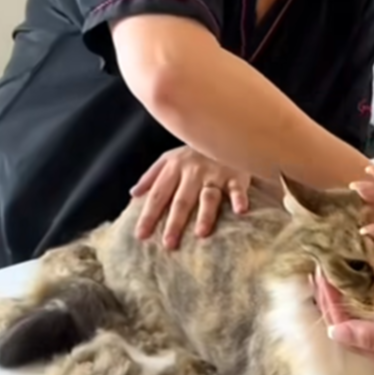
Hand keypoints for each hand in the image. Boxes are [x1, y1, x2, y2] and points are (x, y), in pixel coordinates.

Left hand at [130, 146, 250, 246]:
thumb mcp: (170, 158)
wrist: (225, 130)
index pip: (158, 194)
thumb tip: (133, 194)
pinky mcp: (236, 174)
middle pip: (181, 200)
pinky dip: (239, 198)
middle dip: (174, 222)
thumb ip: (151, 176)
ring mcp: (215, 173)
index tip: (141, 235)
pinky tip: (240, 210)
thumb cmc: (195, 151)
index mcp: (174, 167)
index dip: (148, 215)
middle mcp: (193, 171)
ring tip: (200, 233)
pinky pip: (237, 188)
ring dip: (205, 214)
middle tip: (168, 243)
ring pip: (208, 196)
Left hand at [314, 270, 373, 369]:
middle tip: (320, 265)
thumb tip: (334, 334)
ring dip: (342, 292)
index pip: (340, 324)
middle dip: (329, 295)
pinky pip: (372, 308)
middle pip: (344, 319)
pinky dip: (358, 291)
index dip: (326, 299)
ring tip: (332, 267)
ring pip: (356, 313)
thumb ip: (372, 336)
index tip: (319, 270)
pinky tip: (356, 273)